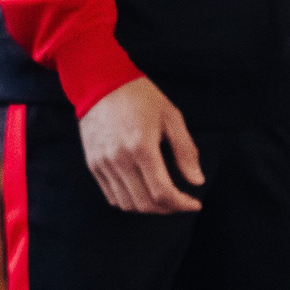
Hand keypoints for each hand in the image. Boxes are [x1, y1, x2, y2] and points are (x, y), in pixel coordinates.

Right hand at [79, 76, 202, 213]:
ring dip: (149, 208)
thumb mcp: (171, 117)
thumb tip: (196, 181)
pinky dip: (130, 201)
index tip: (194, 203)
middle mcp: (119, 159)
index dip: (181, 204)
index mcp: (141, 147)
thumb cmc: (140, 96)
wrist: (100, 81)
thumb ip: (185, 151)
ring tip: (163, 199)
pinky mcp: (93, 164)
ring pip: (128, 204)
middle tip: (181, 202)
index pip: (162, 192)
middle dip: (168, 209)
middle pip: (145, 203)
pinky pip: (112, 196)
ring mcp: (103, 163)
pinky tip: (142, 192)